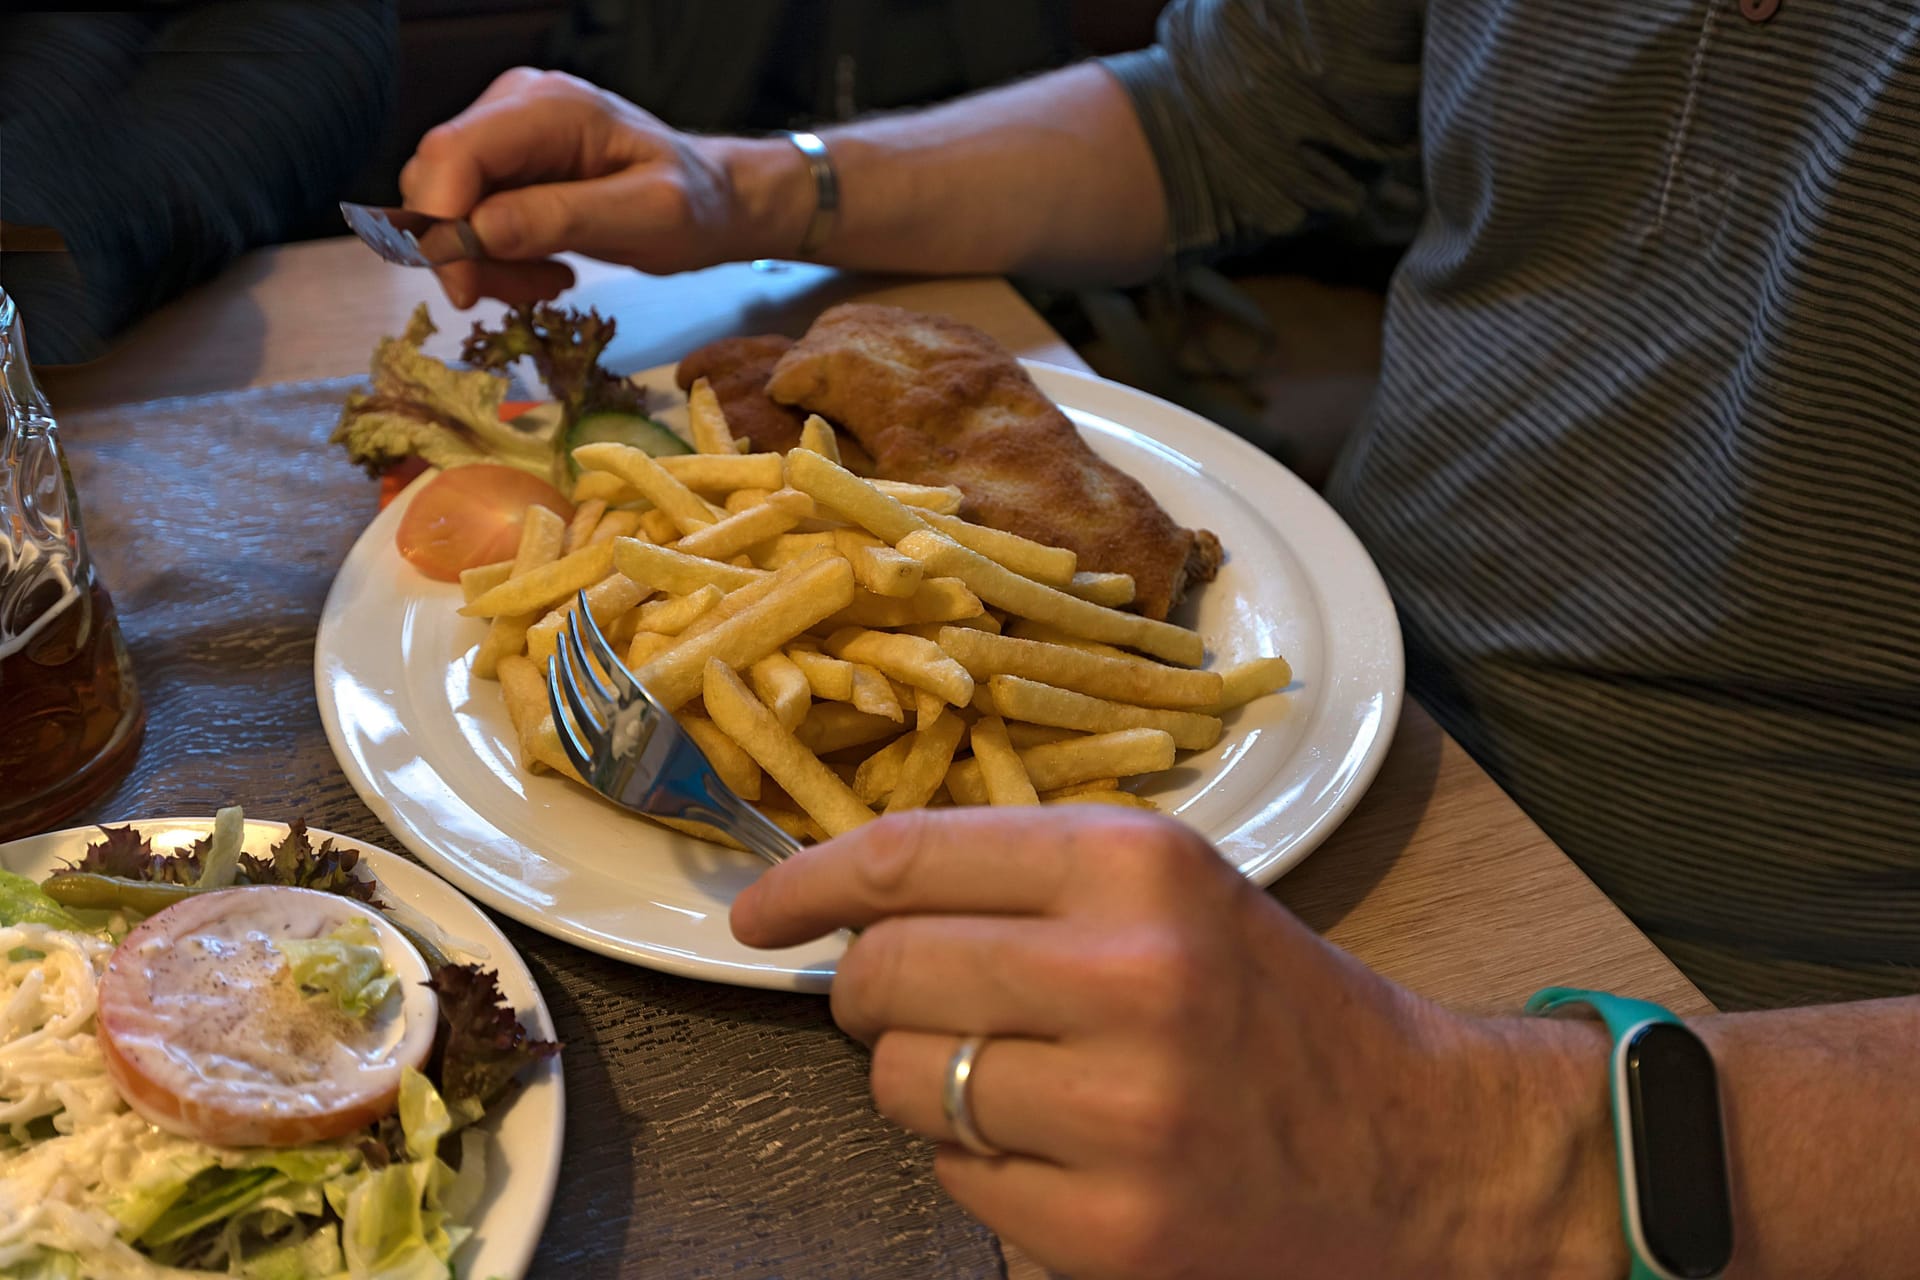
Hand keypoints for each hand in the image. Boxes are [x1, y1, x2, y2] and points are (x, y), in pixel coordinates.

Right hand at [398, 68, 801, 307]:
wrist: (711, 200)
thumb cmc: (693, 204)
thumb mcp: (647, 216)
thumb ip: (564, 218)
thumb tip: (477, 232)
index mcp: (549, 107)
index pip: (454, 153)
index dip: (442, 223)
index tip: (467, 290)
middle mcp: (513, 107)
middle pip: (437, 182)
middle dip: (466, 253)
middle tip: (531, 293)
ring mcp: (503, 135)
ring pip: (446, 209)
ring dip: (486, 264)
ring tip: (551, 282)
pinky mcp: (503, 168)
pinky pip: (467, 221)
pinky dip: (496, 260)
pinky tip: (547, 270)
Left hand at [731, 808, 1614, 1278]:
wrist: (1423, 1148)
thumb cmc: (1278, 1005)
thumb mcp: (1171, 892)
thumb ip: (1023, 879)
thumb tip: (849, 901)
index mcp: (1137, 865)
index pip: (909, 856)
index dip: (807, 883)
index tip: (757, 913)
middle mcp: (1125, 974)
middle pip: (884, 975)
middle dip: (870, 994)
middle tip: (914, 1006)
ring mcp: (1118, 1112)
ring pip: (901, 1085)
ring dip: (929, 1086)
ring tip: (1020, 1081)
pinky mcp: (1112, 1228)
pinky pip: (957, 1183)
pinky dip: (985, 1169)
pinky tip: (1064, 1153)